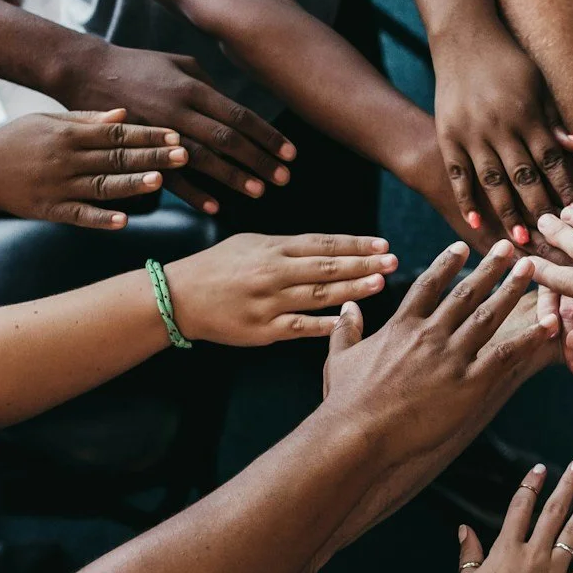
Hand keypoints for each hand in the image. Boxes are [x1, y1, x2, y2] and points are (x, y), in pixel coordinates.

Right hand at [0, 109, 188, 227]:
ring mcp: (57, 186)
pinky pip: (79, 216)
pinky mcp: (48, 210)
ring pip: (102, 186)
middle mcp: (65, 159)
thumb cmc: (13, 141)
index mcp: (67, 134)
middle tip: (184, 155)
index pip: (115, 132)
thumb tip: (122, 113)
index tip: (175, 134)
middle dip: (151, 156)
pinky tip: (124, 221)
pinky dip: (101, 219)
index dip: (146, 134)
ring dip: (132, 184)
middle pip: (115, 157)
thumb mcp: (46, 121)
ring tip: (160, 181)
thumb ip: (85, 119)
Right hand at [49, 40, 294, 214]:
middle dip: (258, 160)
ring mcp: (158, 130)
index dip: (266, 135)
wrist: (86, 71)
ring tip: (258, 192)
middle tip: (283, 178)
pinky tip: (215, 206)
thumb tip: (235, 108)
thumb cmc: (138, 66)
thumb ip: (209, 84)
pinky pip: (170, 175)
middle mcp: (179, 109)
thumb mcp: (178, 63)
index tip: (290, 152)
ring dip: (233, 177)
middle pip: (227, 138)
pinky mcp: (138, 148)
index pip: (239, 114)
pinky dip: (194, 193)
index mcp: (192, 87)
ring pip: (203, 159)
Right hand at [164, 233, 399, 345]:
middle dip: (363, 264)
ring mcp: (269, 302)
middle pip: (326, 267)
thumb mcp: (250, 244)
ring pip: (318, 295)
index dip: (355, 243)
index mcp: (272, 249)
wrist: (179, 296)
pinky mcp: (263, 330)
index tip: (382, 243)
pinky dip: (325, 323)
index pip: (322, 243)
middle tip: (392, 261)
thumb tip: (328, 246)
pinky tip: (349, 319)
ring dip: (352, 290)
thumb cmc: (217, 267)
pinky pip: (300, 327)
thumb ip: (287, 246)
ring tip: (380, 284)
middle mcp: (273, 273)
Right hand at [320, 239, 555, 463]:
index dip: (447, 265)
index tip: (462, 248)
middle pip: (466, 293)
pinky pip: (505, 355)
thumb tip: (347, 309)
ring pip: (489, 315)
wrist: (358, 431)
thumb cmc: (345, 401)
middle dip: (490, 268)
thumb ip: (346, 330)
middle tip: (508, 248)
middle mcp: (429, 333)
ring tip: (531, 270)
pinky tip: (548, 324)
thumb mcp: (338, 359)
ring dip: (512, 291)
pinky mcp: (468, 383)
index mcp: (400, 326)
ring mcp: (451, 356)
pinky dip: (529, 338)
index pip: (428, 286)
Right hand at [433, 23, 572, 247]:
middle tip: (554, 236)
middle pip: (524, 176)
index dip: (565, 186)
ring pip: (492, 181)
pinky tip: (476, 224)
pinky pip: (459, 174)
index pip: (551, 159)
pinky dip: (467, 200)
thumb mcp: (537, 85)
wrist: (463, 38)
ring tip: (520, 239)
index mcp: (527, 114)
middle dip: (540, 208)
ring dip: (507, 212)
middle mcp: (500, 126)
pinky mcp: (448, 134)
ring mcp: (471, 132)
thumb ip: (554, 120)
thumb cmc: (508, 61)